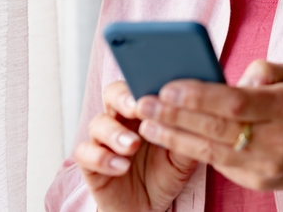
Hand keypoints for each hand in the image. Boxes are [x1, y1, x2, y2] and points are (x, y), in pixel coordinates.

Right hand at [74, 80, 196, 211]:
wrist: (150, 206)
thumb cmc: (167, 172)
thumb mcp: (184, 154)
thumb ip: (187, 133)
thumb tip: (197, 111)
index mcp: (145, 111)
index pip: (139, 85)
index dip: (145, 84)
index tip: (158, 91)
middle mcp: (122, 120)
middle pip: (113, 94)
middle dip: (124, 98)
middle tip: (137, 108)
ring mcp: (104, 140)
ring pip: (98, 123)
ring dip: (115, 132)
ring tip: (132, 145)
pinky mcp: (91, 163)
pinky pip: (85, 154)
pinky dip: (102, 158)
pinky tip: (121, 167)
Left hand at [135, 60, 282, 210]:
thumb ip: (264, 70)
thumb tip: (230, 80)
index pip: (237, 103)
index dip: (200, 97)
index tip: (169, 87)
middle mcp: (278, 140)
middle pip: (218, 129)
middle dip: (176, 116)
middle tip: (144, 103)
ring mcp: (267, 165)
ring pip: (212, 152)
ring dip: (174, 137)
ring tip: (146, 124)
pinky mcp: (258, 182)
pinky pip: (220, 164)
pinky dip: (192, 149)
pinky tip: (170, 137)